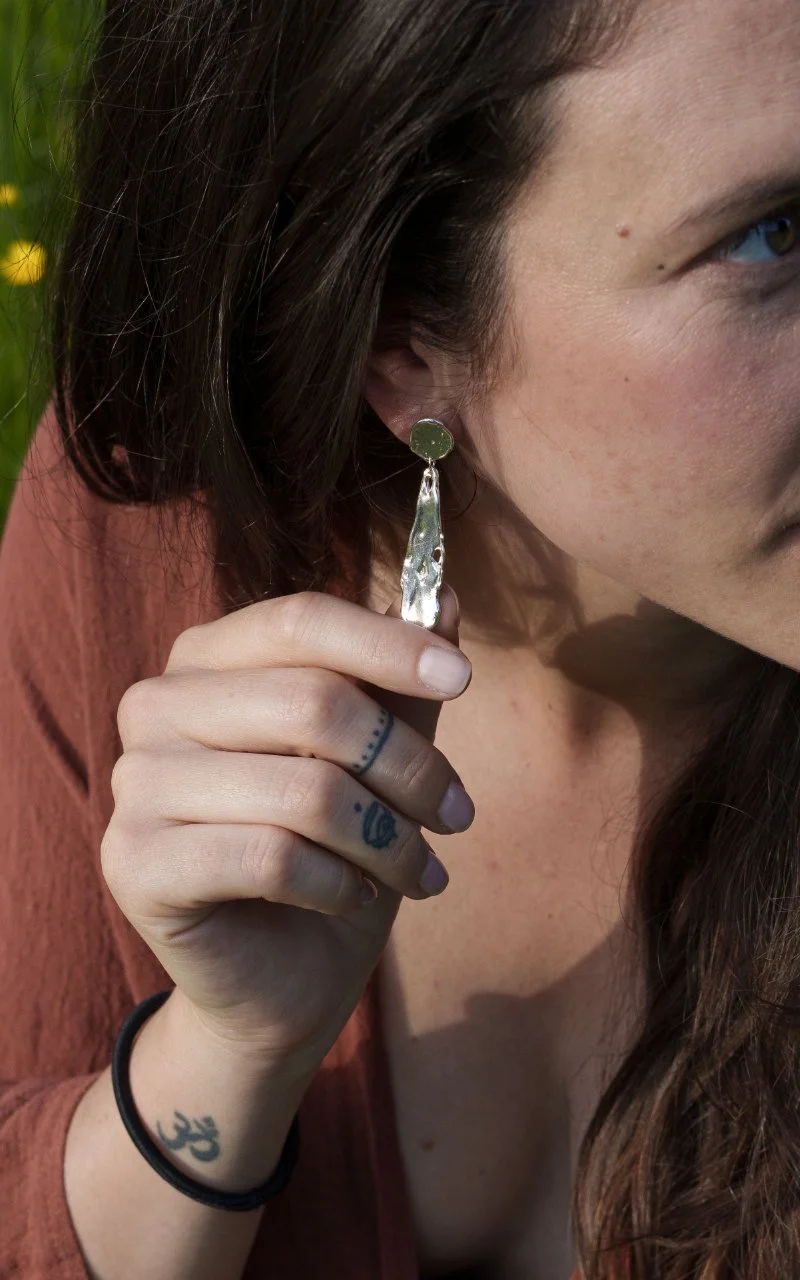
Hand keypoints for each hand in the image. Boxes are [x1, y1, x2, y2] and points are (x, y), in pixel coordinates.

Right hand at [101, 585, 472, 1077]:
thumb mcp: (378, 762)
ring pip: (304, 788)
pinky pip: (272, 857)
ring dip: (389, 839)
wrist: (276, 980)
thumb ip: (399, 683)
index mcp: (205, 660)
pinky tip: (353, 897)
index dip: (388, 644)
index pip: (298, 620)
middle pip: (313, 701)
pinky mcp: (133, 861)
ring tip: (419, 870)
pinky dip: (339, 883)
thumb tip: (446, 596)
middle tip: (457, 815)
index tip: (461, 678)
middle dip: (409, 767)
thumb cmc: (332, 855)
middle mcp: (155, 706)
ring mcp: (133, 782)